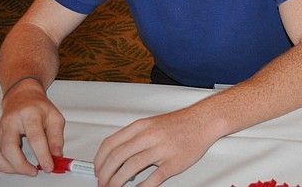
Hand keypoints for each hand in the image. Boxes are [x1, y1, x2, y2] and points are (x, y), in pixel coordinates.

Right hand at [0, 85, 64, 176]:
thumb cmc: (39, 107)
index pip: (35, 137)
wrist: (22, 97)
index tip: (49, 167)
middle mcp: (11, 121)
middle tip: (34, 171)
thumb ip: (57, 138)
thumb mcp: (55, 118)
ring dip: (9, 167)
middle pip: (9, 148)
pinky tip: (10, 165)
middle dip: (21, 165)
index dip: (42, 155)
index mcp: (30, 114)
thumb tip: (57, 156)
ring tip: (24, 169)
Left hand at [94, 108, 214, 186]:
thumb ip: (134, 137)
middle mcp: (149, 136)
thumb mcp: (151, 124)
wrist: (204, 121)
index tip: (97, 169)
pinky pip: (153, 178)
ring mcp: (162, 150)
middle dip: (105, 174)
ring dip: (117, 182)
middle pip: (117, 157)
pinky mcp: (173, 163)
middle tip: (102, 183)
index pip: (111, 144)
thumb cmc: (179, 124)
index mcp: (141, 126)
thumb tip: (115, 155)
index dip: (99, 160)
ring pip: (131, 168)